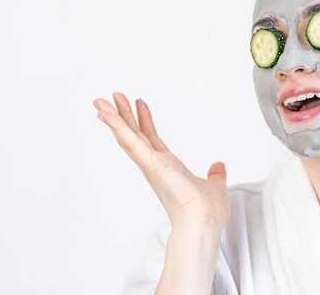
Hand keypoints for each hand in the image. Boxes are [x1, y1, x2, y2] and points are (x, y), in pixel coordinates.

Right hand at [93, 93, 229, 232]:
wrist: (204, 223)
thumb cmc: (207, 212)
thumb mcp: (215, 185)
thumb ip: (215, 175)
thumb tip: (219, 166)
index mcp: (168, 168)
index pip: (152, 139)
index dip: (145, 121)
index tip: (140, 103)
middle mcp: (155, 165)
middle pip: (135, 134)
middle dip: (124, 115)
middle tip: (115, 97)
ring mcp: (150, 165)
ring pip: (127, 137)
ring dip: (113, 118)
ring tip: (100, 102)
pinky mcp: (150, 164)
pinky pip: (131, 142)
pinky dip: (117, 127)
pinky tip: (106, 114)